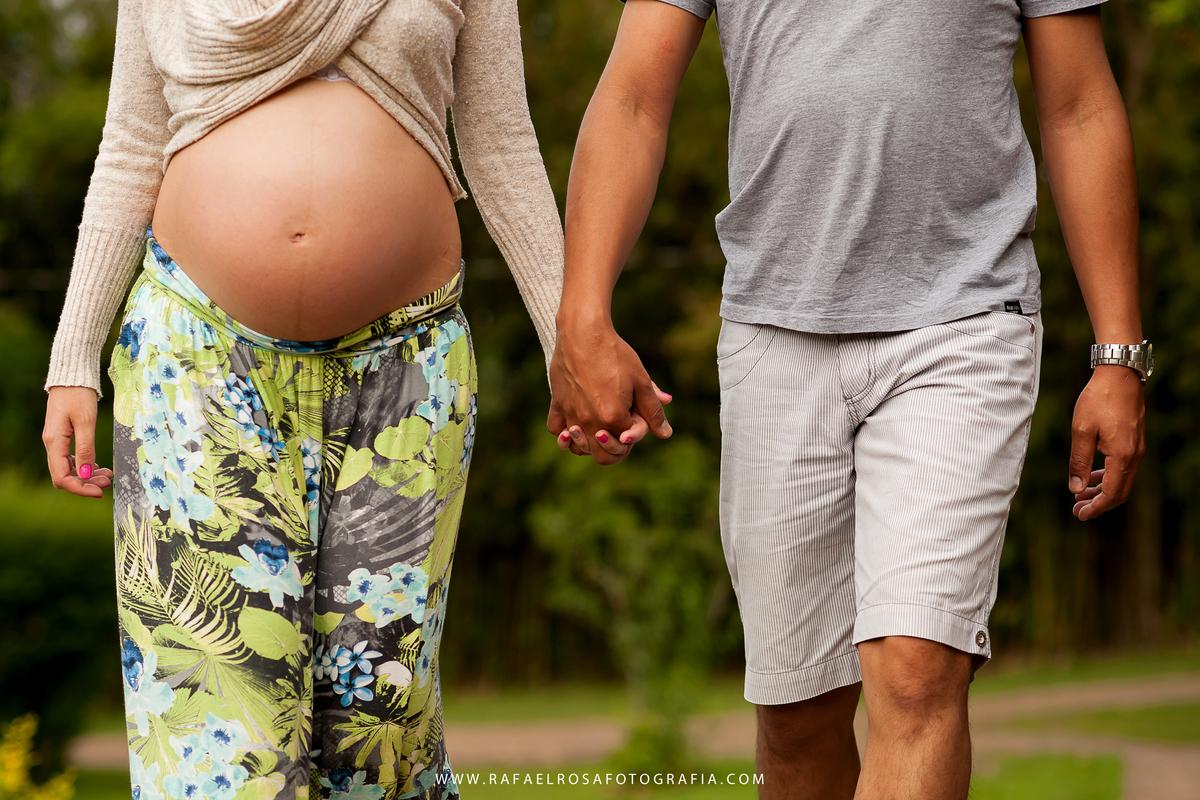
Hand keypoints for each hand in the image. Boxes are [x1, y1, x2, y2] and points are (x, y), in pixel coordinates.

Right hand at [43, 386, 112, 497]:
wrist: (73, 377)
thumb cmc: (79, 395)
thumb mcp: (86, 422)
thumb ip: (86, 448)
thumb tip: (87, 474)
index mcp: (55, 442)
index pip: (61, 477)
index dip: (79, 489)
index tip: (99, 492)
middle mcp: (53, 444)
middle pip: (65, 475)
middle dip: (86, 483)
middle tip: (108, 482)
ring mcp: (57, 441)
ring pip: (69, 468)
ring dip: (88, 475)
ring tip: (108, 475)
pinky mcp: (64, 437)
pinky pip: (72, 458)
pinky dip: (85, 465)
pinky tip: (99, 465)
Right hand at [547, 317, 671, 464]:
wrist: (583, 332)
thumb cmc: (615, 354)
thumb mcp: (640, 381)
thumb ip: (653, 410)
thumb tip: (666, 433)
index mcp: (613, 418)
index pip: (627, 442)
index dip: (636, 431)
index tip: (635, 412)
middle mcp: (589, 421)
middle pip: (601, 456)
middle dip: (614, 449)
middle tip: (619, 433)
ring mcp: (570, 414)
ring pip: (577, 447)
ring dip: (590, 444)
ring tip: (598, 428)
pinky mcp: (556, 404)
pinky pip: (556, 430)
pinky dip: (565, 432)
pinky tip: (575, 422)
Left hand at [1068, 365, 1144, 520]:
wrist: (1120, 375)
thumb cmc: (1098, 400)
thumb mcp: (1081, 431)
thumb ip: (1079, 462)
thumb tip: (1076, 489)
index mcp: (1122, 456)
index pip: (1112, 493)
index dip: (1096, 508)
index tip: (1079, 515)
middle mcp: (1134, 455)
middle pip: (1120, 491)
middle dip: (1099, 503)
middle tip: (1078, 510)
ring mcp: (1137, 448)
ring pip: (1122, 480)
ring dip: (1103, 490)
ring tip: (1082, 495)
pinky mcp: (1134, 440)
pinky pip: (1123, 467)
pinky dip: (1108, 476)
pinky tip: (1093, 475)